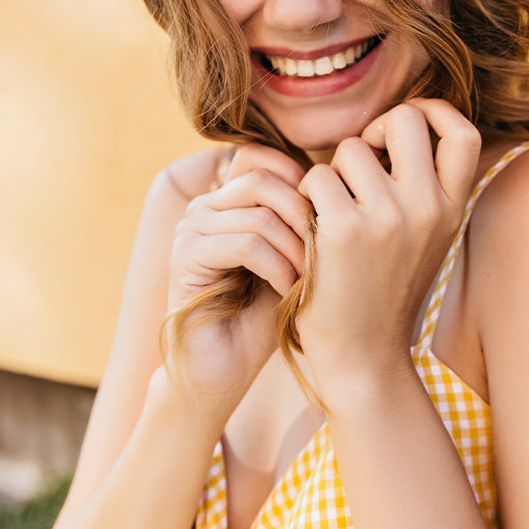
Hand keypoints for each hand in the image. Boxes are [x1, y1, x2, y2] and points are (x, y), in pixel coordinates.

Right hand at [163, 144, 310, 401]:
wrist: (221, 371)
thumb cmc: (265, 314)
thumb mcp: (293, 257)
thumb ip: (303, 219)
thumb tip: (343, 183)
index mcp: (227, 200)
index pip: (262, 157)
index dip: (300, 178)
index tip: (330, 214)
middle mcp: (204, 207)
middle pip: (263, 180)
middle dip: (304, 213)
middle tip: (328, 248)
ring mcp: (190, 230)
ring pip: (259, 214)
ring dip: (295, 247)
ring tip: (311, 277)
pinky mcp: (185, 259)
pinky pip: (245, 245)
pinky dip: (277, 267)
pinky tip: (290, 289)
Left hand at [296, 99, 480, 398]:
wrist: (363, 359)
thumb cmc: (384, 293)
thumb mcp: (423, 238)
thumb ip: (420, 187)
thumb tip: (395, 125)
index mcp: (451, 209)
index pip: (461, 131)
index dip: (434, 111)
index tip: (408, 121)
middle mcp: (427, 207)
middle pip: (406, 120)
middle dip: (376, 130)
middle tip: (362, 159)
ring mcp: (387, 217)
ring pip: (349, 149)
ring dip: (332, 173)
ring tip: (332, 213)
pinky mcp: (344, 230)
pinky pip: (317, 178)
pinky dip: (307, 197)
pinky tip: (312, 230)